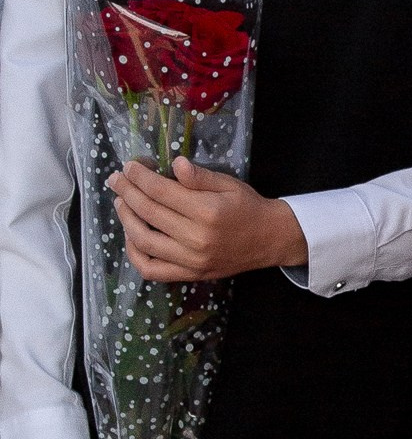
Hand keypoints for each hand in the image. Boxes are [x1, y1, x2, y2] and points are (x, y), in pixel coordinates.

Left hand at [111, 157, 305, 284]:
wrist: (269, 239)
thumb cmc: (248, 207)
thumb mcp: (228, 184)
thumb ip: (199, 176)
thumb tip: (175, 164)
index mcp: (207, 211)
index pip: (160, 191)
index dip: (139, 177)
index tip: (128, 167)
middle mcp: (196, 238)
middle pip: (148, 212)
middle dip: (126, 192)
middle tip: (116, 180)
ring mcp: (191, 260)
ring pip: (143, 240)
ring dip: (125, 220)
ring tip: (121, 203)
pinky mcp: (189, 274)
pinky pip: (152, 269)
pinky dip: (134, 254)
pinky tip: (131, 236)